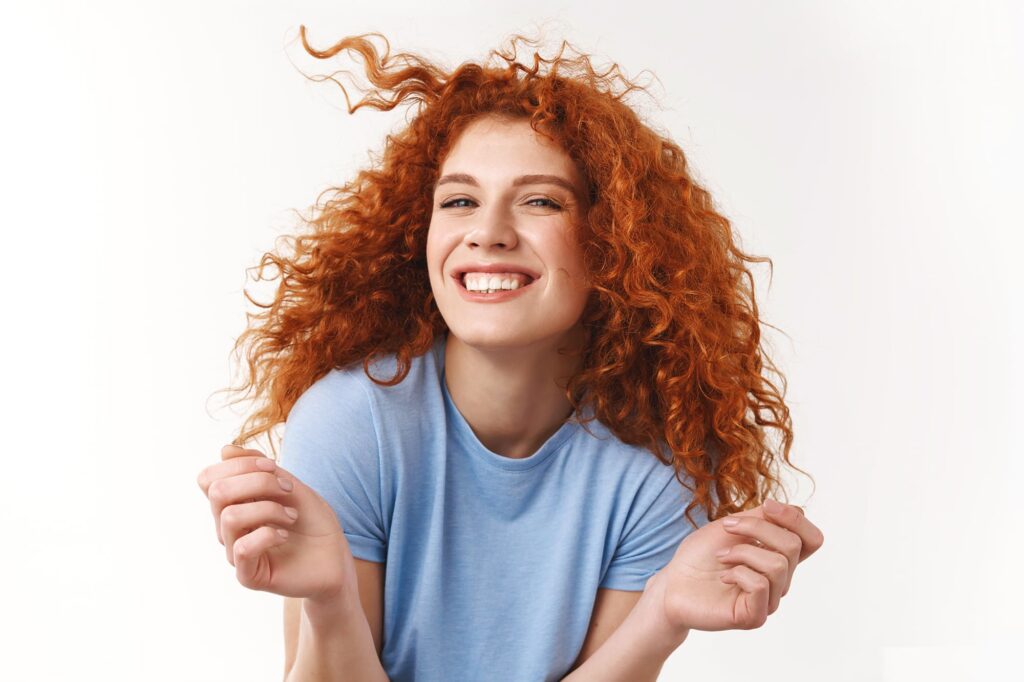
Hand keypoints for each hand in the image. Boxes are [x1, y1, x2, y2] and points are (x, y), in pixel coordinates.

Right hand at [196, 444, 358, 603]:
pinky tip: (285, 535)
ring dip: (269, 509)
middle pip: (217, 492)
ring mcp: (236, 553)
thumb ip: (261, 469)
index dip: (239, 464)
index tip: (273, 467)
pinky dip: (268, 534)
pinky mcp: (248, 575)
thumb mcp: (291, 486)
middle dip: (258, 481)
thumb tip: (224, 450)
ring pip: (230, 517)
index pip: (209, 478)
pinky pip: (242, 549)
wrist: (335, 558)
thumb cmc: (313, 522)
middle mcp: (228, 528)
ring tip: (292, 517)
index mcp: (234, 504)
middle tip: (288, 490)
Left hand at [644, 500, 823, 633]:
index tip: (766, 506)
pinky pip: (760, 585)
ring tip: (721, 557)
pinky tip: (723, 577)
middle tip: (727, 526)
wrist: (672, 583)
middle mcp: (780, 581)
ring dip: (742, 551)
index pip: (812, 540)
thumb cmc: (700, 555)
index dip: (795, 518)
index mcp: (778, 558)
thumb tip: (796, 509)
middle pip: (793, 545)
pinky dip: (737, 572)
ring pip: (778, 565)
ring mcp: (769, 600)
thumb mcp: (732, 526)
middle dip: (757, 527)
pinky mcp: (754, 616)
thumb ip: (763, 518)